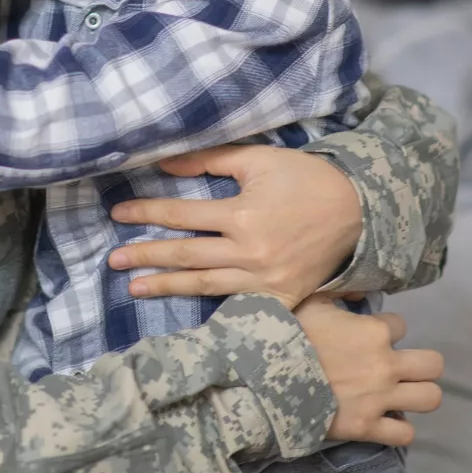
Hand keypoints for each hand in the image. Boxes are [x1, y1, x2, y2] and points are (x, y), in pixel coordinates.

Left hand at [106, 145, 362, 309]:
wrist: (359, 212)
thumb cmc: (304, 179)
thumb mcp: (257, 160)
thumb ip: (207, 160)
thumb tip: (163, 164)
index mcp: (242, 215)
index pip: (180, 215)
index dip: (146, 214)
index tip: (118, 215)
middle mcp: (250, 253)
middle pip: (185, 255)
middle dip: (146, 257)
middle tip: (113, 261)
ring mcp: (266, 281)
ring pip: (205, 285)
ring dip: (167, 286)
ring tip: (134, 288)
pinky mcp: (281, 298)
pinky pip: (238, 305)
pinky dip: (210, 309)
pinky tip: (184, 312)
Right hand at [295, 295, 442, 445]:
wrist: (266, 374)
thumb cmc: (287, 333)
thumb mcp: (307, 300)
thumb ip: (335, 290)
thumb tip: (358, 290)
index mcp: (373, 331)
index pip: (400, 324)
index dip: (385, 328)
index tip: (368, 333)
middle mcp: (385, 364)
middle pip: (432, 364)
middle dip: (418, 362)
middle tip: (396, 364)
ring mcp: (380, 398)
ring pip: (430, 397)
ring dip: (416, 393)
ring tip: (398, 391)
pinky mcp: (369, 427)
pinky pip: (405, 433)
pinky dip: (397, 427)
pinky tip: (384, 418)